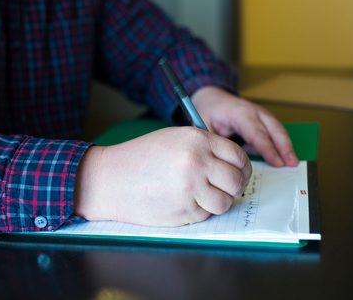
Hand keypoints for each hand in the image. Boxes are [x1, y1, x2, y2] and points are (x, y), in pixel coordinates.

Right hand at [74, 127, 251, 225]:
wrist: (110, 179)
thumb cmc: (141, 157)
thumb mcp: (175, 138)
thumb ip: (205, 147)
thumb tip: (233, 164)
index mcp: (198, 140)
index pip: (239, 156)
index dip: (242, 167)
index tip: (238, 173)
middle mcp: (197, 162)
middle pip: (237, 181)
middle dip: (235, 186)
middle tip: (225, 187)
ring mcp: (191, 188)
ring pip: (225, 202)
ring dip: (219, 202)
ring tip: (204, 196)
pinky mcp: (183, 211)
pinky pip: (206, 214)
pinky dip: (200, 211)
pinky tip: (184, 201)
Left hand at [191, 86, 298, 166]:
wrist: (212, 99)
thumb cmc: (208, 112)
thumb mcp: (204, 126)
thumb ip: (215, 142)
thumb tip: (225, 161)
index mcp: (239, 113)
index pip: (256, 133)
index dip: (267, 149)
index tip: (277, 162)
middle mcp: (254, 112)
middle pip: (274, 129)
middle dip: (284, 147)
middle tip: (292, 164)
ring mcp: (262, 115)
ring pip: (278, 130)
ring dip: (287, 147)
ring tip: (293, 163)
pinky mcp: (264, 121)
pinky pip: (276, 133)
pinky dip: (282, 144)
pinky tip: (286, 158)